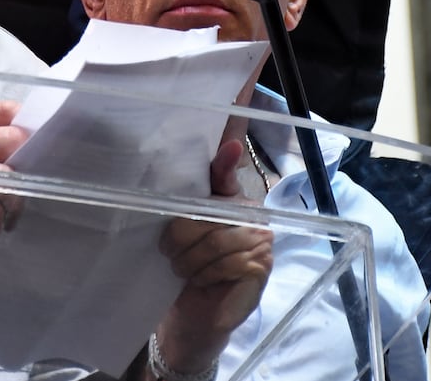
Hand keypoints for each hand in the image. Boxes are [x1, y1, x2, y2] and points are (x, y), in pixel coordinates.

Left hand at [148, 138, 273, 376]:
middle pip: (205, 214)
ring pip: (213, 242)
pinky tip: (201, 280)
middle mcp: (253, 213)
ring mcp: (262, 240)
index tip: (234, 119)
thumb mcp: (182, 228)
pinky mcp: (262, 266)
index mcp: (232, 197)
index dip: (230, 145)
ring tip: (183, 268)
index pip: (227, 169)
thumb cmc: (189, 263)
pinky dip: (204, 275)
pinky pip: (225, 264)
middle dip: (178, 237)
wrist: (195, 310)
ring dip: (188, 260)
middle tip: (168, 252)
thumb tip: (206, 156)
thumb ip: (188, 196)